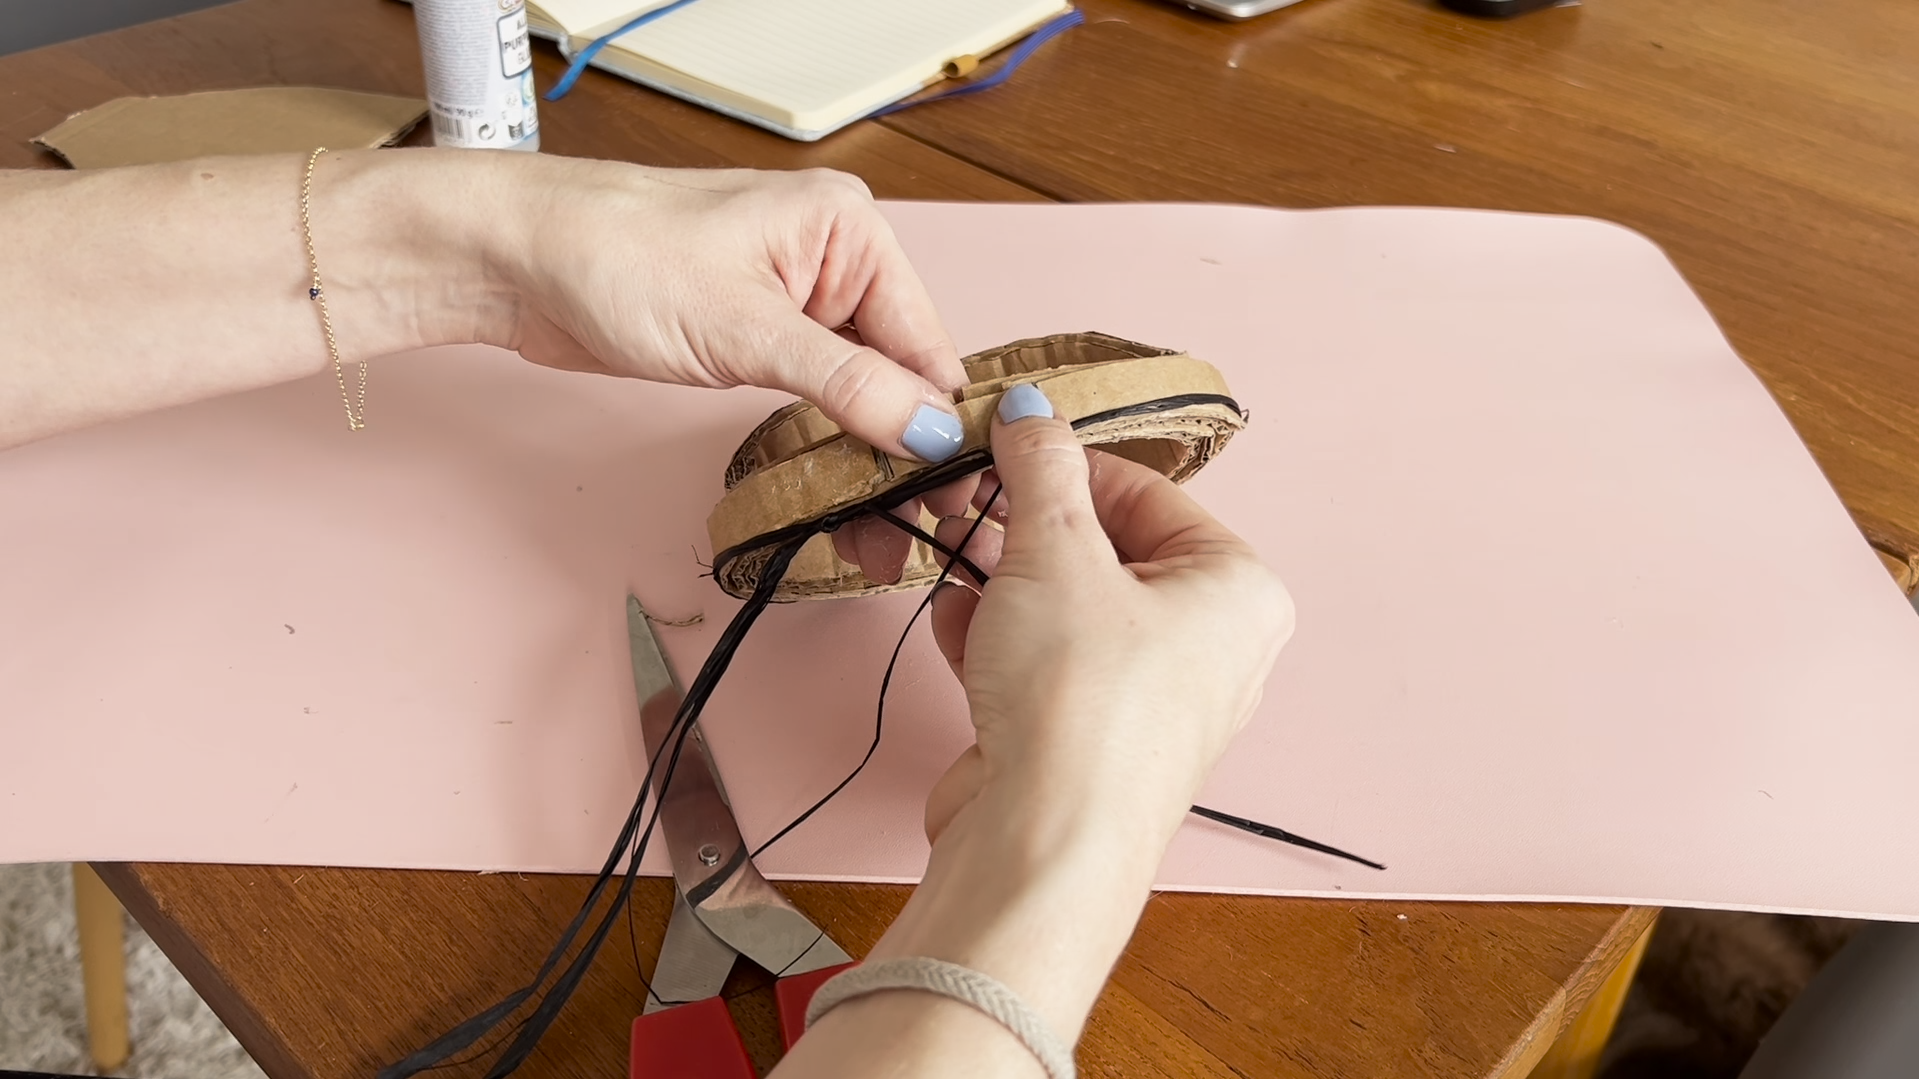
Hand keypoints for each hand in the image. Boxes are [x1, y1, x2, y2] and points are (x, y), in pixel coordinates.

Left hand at [495, 158, 970, 579]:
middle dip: (905, 451)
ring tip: (879, 530)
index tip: (954, 494)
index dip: (940, 422)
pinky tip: (841, 490)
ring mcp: (793, 299)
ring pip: (860, 391)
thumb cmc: (614, 255)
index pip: (924, 339)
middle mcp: (830, 259)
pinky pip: (816, 395)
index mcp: (848, 228)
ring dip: (868, 456)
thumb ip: (847, 383)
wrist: (514, 260)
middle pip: (899, 370)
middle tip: (913, 529)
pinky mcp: (756, 335)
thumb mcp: (745, 329)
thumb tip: (929, 429)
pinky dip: (828, 443)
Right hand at [922, 383, 1294, 846]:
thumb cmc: (1081, 701)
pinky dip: (995, 636)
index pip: (1147, 493)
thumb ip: (1040, 467)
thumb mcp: (1055, 549)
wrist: (1042, 840)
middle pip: (1104, 550)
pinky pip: (1043, 661)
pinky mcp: (1087, 738)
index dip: (1065, 464)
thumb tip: (1029, 409)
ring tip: (946, 552)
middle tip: (962, 499)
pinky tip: (956, 623)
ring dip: (998, 578)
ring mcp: (1148, 698)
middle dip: (1022, 525)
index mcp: (1237, 589)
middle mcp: (1209, 645)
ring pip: (1065, 607)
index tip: (1002, 445)